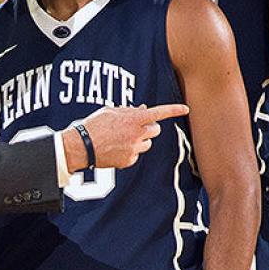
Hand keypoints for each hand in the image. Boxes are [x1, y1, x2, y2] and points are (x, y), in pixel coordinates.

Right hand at [63, 104, 189, 170]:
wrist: (82, 147)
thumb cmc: (93, 125)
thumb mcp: (110, 112)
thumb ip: (129, 111)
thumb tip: (143, 110)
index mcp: (133, 119)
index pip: (158, 113)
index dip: (173, 110)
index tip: (186, 109)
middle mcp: (136, 134)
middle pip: (155, 129)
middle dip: (149, 127)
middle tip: (135, 127)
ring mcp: (134, 148)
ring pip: (147, 143)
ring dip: (140, 140)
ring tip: (122, 139)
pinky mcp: (129, 160)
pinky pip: (137, 154)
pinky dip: (130, 151)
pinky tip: (116, 149)